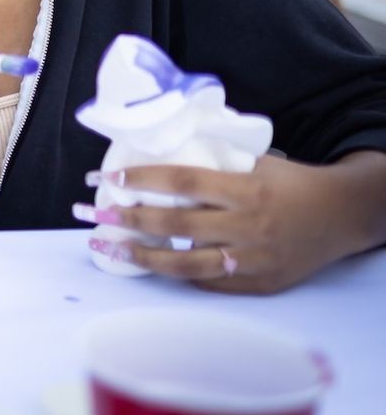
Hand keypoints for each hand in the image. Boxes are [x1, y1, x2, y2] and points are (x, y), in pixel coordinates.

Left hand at [80, 156, 369, 294]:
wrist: (342, 215)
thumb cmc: (290, 182)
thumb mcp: (254, 162)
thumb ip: (212, 162)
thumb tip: (158, 152)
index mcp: (245, 189)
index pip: (184, 182)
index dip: (143, 180)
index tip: (109, 179)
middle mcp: (248, 226)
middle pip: (177, 226)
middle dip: (129, 220)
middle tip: (94, 216)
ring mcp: (254, 260)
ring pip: (188, 265)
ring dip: (143, 258)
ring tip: (109, 249)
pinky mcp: (261, 284)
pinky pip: (210, 284)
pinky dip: (179, 274)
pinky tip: (152, 265)